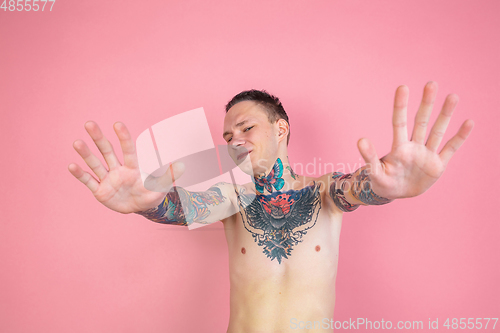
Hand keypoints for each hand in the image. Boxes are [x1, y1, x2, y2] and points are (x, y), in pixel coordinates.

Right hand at [68, 121, 183, 213]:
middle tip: (90, 123)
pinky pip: (89, 181)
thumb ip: (170, 175)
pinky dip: (80, 175)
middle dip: (99, 138)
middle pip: (107, 151)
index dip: (123, 137)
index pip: (128, 149)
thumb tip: (183, 165)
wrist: (141, 207)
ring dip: (86, 154)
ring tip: (77, 142)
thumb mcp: (162, 187)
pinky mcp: (100, 191)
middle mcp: (118, 169)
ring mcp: (108, 179)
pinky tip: (71, 165)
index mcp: (133, 167)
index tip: (117, 124)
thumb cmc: (152, 193)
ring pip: (95, 164)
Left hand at [357, 81, 473, 199]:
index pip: (399, 123)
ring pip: (437, 131)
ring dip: (445, 115)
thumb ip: (369, 157)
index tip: (403, 87)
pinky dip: (459, 137)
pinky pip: (450, 148)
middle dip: (426, 104)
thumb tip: (361, 140)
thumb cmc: (382, 181)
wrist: (396, 194)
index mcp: (398, 148)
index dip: (401, 106)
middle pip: (421, 121)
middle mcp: (413, 147)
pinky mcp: (437, 165)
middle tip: (431, 84)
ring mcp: (426, 154)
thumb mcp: (374, 172)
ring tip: (452, 96)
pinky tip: (468, 122)